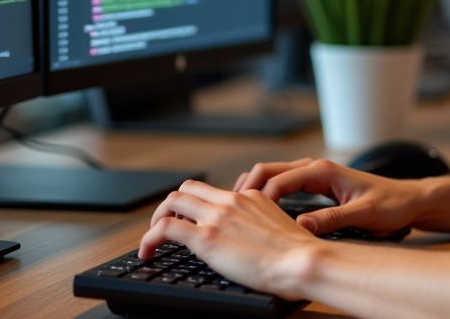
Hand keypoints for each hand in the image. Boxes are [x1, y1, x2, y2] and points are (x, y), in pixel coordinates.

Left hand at [139, 179, 321, 299]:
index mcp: (250, 197)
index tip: (191, 220)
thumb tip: (248, 238)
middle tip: (167, 226)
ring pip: (172, 201)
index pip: (213, 192)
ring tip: (153, 239)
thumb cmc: (297, 254)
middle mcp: (231, 200)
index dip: (196, 205)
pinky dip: (148, 238)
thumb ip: (259, 225)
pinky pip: (164, 228)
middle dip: (171, 206)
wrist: (301, 261)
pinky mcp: (205, 237)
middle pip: (188, 188)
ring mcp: (217, 216)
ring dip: (156, 218)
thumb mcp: (278, 228)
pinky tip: (148, 252)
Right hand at [234, 158, 423, 236]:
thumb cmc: (391, 204)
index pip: (279, 179)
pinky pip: (285, 184)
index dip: (260, 198)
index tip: (248, 218)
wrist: (410, 200)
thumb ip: (333, 219)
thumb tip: (302, 225)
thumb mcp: (363, 213)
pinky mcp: (318, 185)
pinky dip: (268, 194)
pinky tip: (260, 211)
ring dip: (255, 189)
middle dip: (247, 188)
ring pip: (274, 175)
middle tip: (230, 211)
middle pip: (270, 170)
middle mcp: (317, 168)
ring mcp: (316, 174)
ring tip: (238, 211)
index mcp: (324, 170)